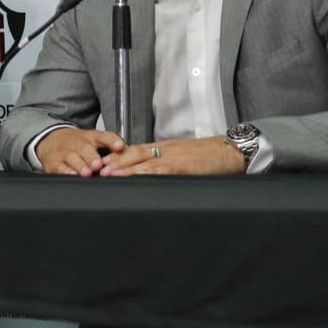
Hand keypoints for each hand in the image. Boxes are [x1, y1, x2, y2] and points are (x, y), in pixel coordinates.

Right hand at [36, 128, 124, 175]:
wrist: (52, 140)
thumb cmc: (77, 144)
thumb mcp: (93, 140)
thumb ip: (110, 146)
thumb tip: (127, 153)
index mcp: (91, 137)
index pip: (104, 136)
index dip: (112, 141)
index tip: (119, 146)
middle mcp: (78, 143)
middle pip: (85, 148)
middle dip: (92, 157)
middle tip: (98, 164)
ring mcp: (65, 152)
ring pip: (72, 158)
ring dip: (80, 166)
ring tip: (87, 173)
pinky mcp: (54, 162)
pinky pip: (60, 167)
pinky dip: (66, 172)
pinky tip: (72, 175)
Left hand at [99, 136, 244, 176]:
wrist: (230, 151)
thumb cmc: (208, 157)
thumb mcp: (182, 158)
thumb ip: (165, 165)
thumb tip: (149, 176)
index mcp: (163, 148)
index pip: (135, 151)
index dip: (117, 157)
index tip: (101, 164)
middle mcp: (165, 150)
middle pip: (134, 154)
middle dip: (114, 162)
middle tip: (97, 170)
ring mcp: (174, 157)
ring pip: (144, 162)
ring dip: (125, 169)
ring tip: (109, 175)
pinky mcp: (184, 166)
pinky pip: (163, 169)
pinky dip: (148, 174)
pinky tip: (138, 178)